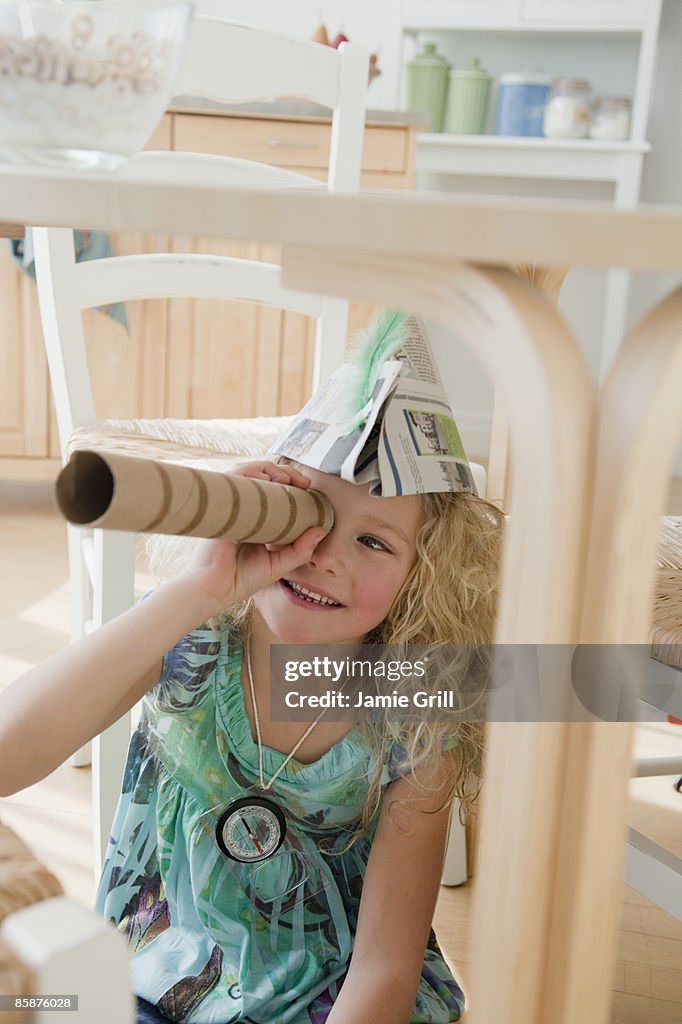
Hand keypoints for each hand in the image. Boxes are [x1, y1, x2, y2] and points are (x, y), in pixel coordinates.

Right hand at [176, 460, 327, 617]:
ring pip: (245, 471)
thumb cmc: (241, 579)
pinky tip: (264, 480)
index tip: (307, 487)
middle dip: (283, 471)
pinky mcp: (220, 507)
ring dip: (267, 468)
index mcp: (256, 519)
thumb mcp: (278, 564)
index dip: (289, 482)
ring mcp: (230, 506)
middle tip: (302, 481)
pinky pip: (231, 480)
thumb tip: (321, 529)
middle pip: (260, 475)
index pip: (272, 490)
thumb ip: (300, 550)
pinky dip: (248, 473)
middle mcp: (242, 508)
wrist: (215, 590)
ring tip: (284, 479)